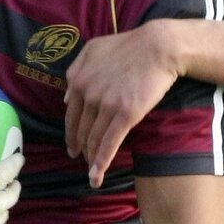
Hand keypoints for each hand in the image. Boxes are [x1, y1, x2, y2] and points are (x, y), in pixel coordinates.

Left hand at [64, 23, 180, 188]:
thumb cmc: (128, 46)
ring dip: (91, 159)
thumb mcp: (93, 49)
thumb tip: (66, 98)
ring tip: (91, 172)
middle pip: (81, 130)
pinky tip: (96, 176)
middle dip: (80, 148)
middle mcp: (88, 95)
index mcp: (78, 80)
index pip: (71, 115)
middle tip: (82, 158)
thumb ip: (75, 70)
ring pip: (93, 140)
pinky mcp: (125, 115)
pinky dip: (100, 163)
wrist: (157, 47)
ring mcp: (106, 106)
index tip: (73, 145)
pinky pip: (109, 144)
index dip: (71, 133)